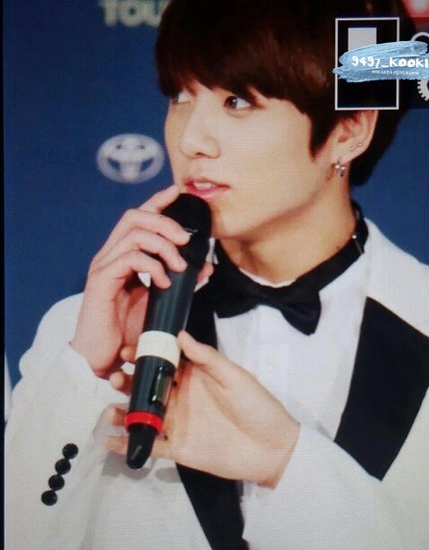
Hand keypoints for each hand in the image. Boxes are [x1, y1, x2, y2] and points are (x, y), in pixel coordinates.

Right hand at [70, 185, 212, 377]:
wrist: (102, 357)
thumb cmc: (127, 331)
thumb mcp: (161, 301)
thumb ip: (182, 282)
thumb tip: (207, 266)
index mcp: (122, 256)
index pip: (138, 218)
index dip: (157, 201)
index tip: (177, 192)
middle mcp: (110, 255)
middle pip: (134, 217)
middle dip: (165, 221)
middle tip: (185, 239)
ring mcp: (104, 266)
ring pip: (135, 234)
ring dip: (164, 245)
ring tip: (179, 266)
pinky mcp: (101, 281)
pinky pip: (130, 258)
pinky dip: (153, 266)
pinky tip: (164, 282)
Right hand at [105, 331, 299, 487]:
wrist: (272, 447)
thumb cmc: (256, 405)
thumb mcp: (234, 376)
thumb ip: (206, 357)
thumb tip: (180, 334)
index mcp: (192, 377)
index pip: (162, 363)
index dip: (143, 356)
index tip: (127, 350)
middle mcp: (179, 398)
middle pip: (145, 388)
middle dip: (127, 382)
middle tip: (114, 378)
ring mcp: (176, 423)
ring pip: (142, 416)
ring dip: (122, 412)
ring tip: (110, 410)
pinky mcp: (177, 448)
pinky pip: (148, 444)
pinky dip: (127, 443)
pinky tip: (109, 440)